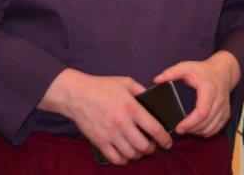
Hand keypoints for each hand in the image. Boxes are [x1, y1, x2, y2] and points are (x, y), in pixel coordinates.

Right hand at [39, 69, 171, 165]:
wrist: (76, 94)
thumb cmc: (101, 86)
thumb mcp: (125, 82)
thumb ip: (141, 91)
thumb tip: (153, 101)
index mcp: (132, 108)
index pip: (154, 129)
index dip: (164, 139)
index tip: (167, 143)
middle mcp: (122, 123)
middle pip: (144, 146)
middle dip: (151, 149)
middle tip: (152, 146)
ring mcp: (110, 134)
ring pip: (131, 154)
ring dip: (138, 155)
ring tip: (139, 150)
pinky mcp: (99, 142)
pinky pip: (115, 158)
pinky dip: (123, 160)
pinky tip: (125, 155)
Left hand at [154, 51, 239, 137]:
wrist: (222, 71)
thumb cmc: (202, 70)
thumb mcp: (186, 67)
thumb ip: (171, 73)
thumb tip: (156, 80)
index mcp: (209, 89)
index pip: (202, 112)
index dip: (190, 123)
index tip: (178, 128)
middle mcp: (219, 100)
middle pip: (206, 122)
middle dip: (191, 130)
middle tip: (178, 130)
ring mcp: (224, 108)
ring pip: (211, 128)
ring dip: (198, 132)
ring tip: (186, 129)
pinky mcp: (226, 114)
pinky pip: (216, 128)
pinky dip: (206, 132)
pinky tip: (196, 129)